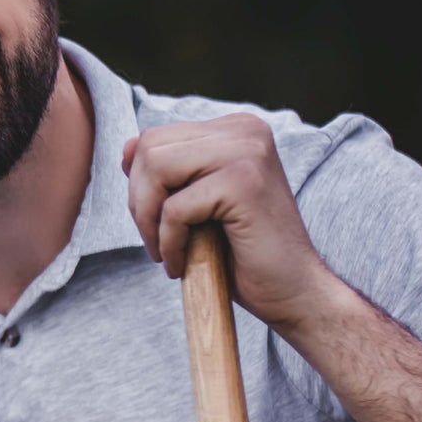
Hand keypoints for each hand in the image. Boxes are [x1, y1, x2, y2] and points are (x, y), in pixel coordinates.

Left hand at [122, 113, 334, 331]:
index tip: (156, 222)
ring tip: (166, 253)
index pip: (156, 137)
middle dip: (139, 202)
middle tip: (157, 242)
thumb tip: (128, 147)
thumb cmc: (244, 254)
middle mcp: (245, 130)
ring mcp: (247, 151)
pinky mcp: (243, 183)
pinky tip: (182, 265)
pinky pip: (174, 209)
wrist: (293, 292)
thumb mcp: (198, 203)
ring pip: (156, 169)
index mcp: (235, 129)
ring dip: (148, 221)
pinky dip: (169, 243)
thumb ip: (169, 172)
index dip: (141, 185)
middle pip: (151, 149)